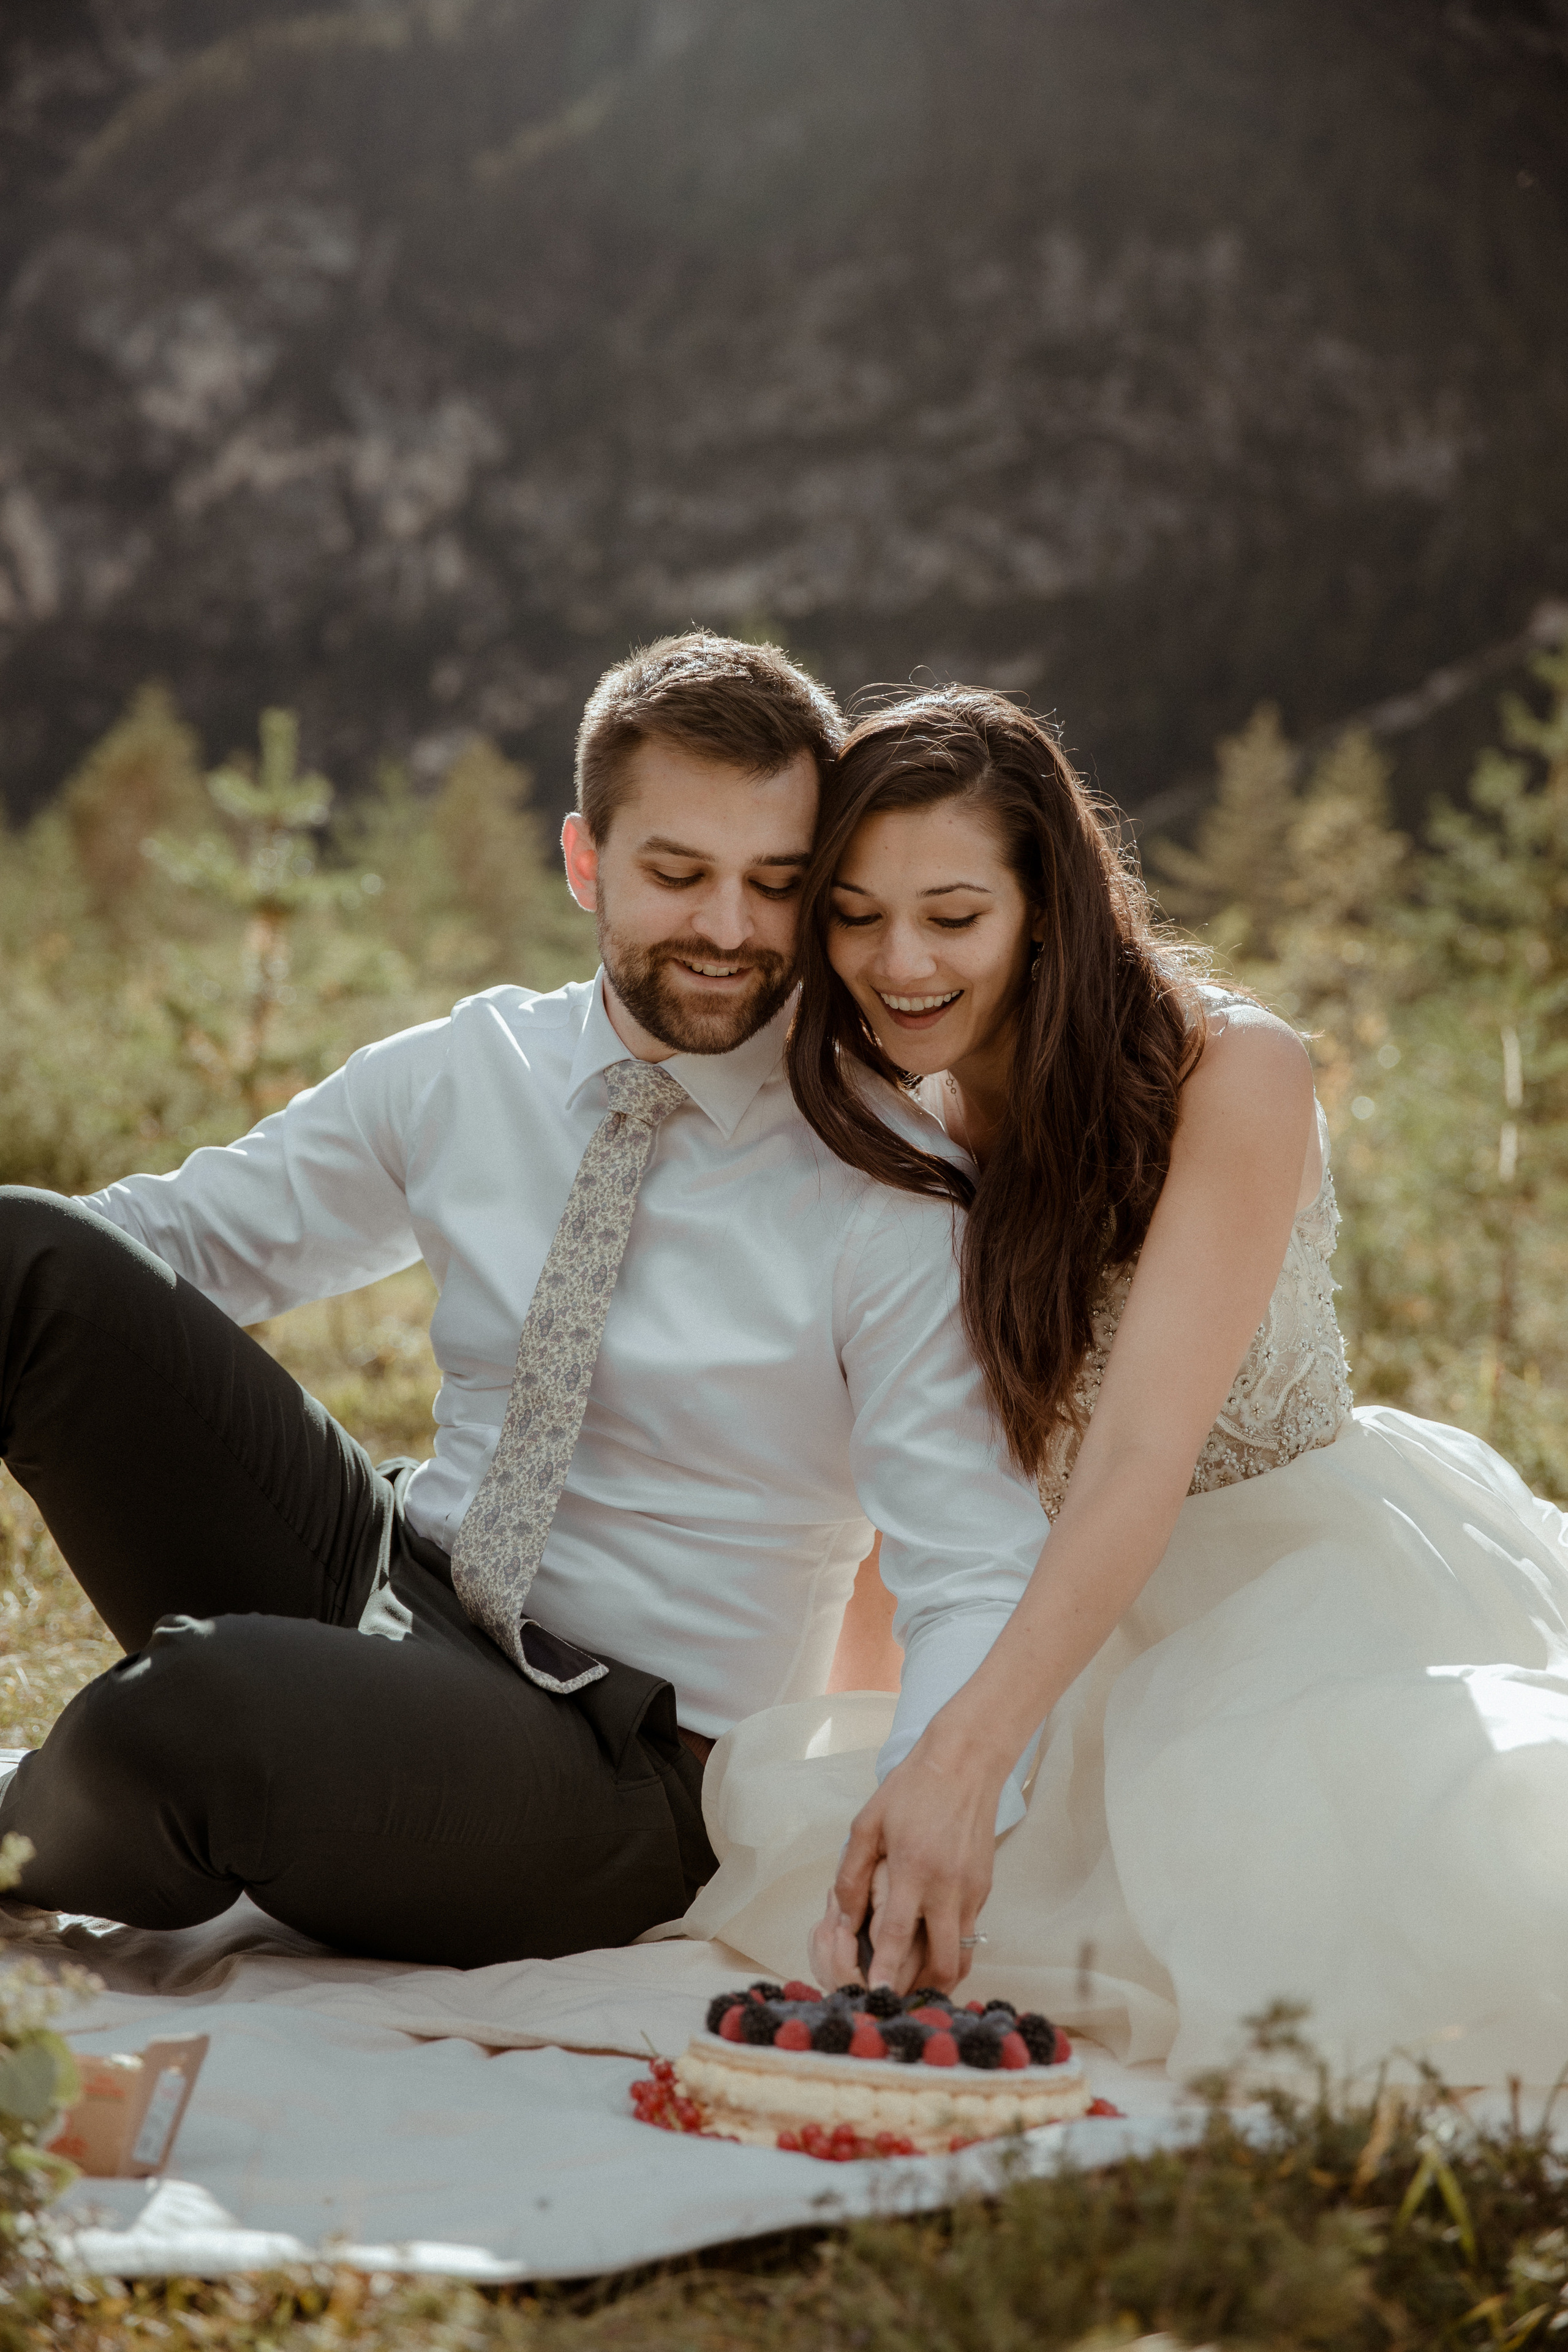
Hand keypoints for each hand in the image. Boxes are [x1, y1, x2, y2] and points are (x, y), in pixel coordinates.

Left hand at [816, 1724, 1008, 1992]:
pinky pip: (969, 1931)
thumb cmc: (912, 1789)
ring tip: (917, 1987)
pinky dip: (952, 1948)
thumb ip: (853, 1873)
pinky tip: (932, 1946)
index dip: (888, 1972)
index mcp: (915, 1870)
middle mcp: (948, 1886)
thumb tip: (843, 1916)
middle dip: (922, 1990)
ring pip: (963, 1954)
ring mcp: (972, 1890)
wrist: (966, 1763)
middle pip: (943, 1961)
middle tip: (899, 2001)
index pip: (900, 1935)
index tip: (878, 1998)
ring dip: (941, 1976)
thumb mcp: (869, 1823)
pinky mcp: (985, 1888)